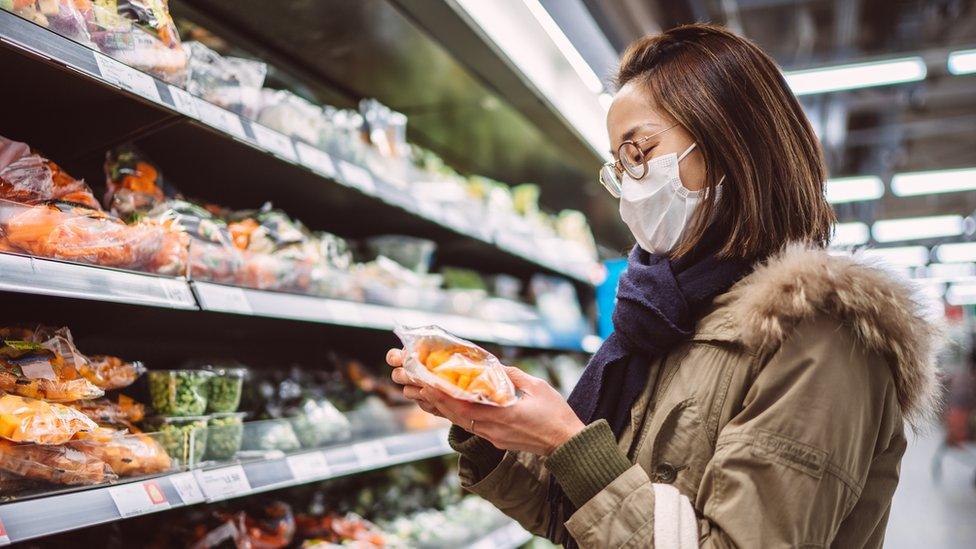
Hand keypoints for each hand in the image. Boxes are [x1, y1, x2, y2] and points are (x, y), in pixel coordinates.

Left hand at [387, 347, 583, 455]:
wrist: (566, 444)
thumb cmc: (555, 415)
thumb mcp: (536, 387)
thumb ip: (512, 376)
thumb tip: (494, 365)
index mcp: (499, 415)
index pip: (462, 406)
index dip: (440, 395)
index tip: (424, 383)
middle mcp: (491, 429)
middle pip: (455, 415)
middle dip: (434, 399)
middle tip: (416, 384)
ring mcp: (493, 437)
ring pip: (461, 422)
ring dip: (443, 408)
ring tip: (426, 394)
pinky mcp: (497, 440)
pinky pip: (472, 426)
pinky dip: (458, 415)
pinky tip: (452, 406)